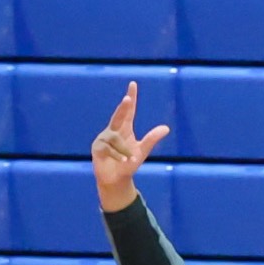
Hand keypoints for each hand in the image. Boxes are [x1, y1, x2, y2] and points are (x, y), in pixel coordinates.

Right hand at [91, 82, 169, 212]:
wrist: (116, 180)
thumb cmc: (129, 164)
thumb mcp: (142, 151)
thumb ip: (152, 139)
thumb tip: (166, 128)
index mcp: (124, 128)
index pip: (128, 111)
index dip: (131, 98)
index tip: (133, 84)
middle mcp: (113, 130)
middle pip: (119, 116)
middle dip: (123, 108)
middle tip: (128, 99)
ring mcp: (103, 138)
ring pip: (115, 139)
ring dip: (124, 150)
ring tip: (129, 159)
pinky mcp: (97, 148)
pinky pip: (109, 148)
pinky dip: (117, 155)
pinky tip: (122, 161)